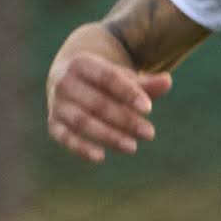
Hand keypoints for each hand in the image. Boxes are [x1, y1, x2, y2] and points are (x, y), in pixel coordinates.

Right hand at [46, 34, 171, 161]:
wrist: (70, 77)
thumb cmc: (104, 79)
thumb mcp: (123, 77)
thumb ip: (144, 83)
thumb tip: (167, 82)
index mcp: (82, 63)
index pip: (108, 78)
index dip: (128, 93)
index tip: (149, 109)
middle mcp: (64, 81)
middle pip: (97, 103)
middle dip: (124, 119)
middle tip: (149, 134)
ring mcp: (57, 103)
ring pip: (82, 121)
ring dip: (107, 135)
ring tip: (133, 147)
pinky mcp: (53, 123)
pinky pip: (65, 136)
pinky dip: (80, 147)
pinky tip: (100, 156)